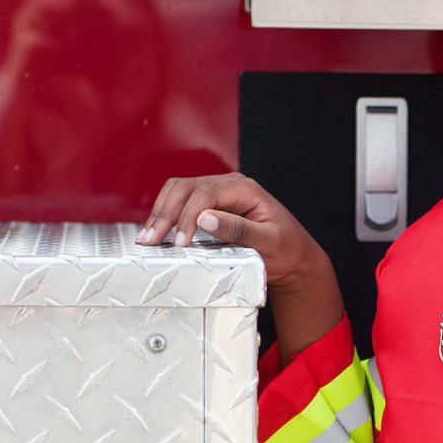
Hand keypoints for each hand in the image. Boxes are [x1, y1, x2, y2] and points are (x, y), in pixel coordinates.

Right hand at [136, 172, 329, 291]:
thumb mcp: (270, 242)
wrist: (294, 257)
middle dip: (165, 214)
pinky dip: (165, 216)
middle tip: (151, 241)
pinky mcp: (209, 206)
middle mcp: (228, 186)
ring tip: (147, 239)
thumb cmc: (287, 250)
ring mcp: (217, 194)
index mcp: (244, 189)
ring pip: (177, 192)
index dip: (188, 216)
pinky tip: (155, 233)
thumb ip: (239, 230)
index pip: (206, 193)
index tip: (179, 242)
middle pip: (185, 188)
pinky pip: (180, 203)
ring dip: (160, 213)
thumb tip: (205, 218)